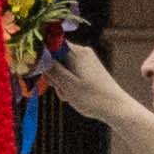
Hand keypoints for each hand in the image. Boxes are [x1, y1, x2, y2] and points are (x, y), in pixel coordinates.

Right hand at [39, 43, 153, 136]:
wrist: (116, 108)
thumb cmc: (92, 97)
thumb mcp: (67, 84)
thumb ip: (51, 69)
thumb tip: (37, 55)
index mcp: (77, 52)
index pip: (51, 45)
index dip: (43, 58)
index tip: (43, 74)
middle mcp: (82, 52)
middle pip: (56, 57)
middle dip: (53, 75)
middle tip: (60, 90)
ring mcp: (86, 61)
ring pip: (63, 68)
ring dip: (61, 82)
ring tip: (69, 96)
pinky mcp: (89, 70)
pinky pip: (72, 73)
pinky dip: (69, 84)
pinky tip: (74, 96)